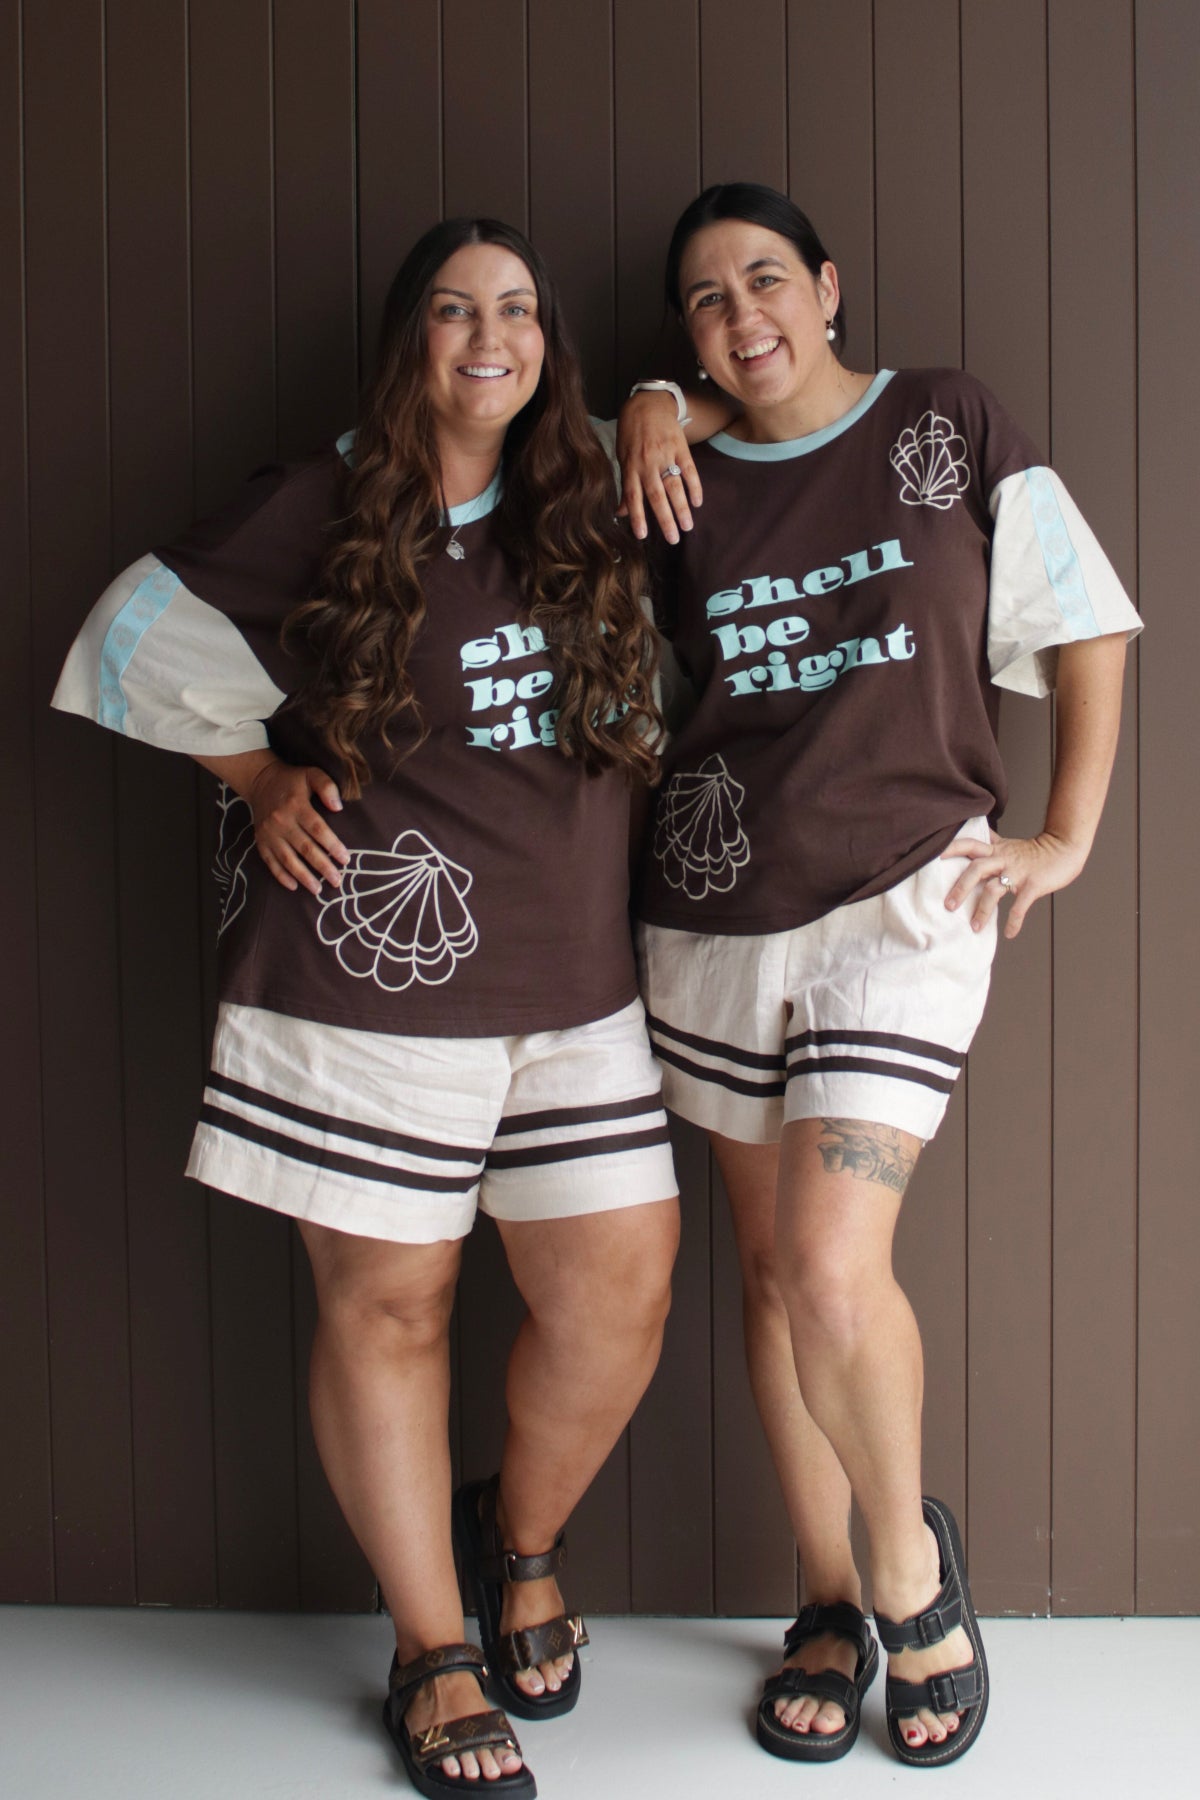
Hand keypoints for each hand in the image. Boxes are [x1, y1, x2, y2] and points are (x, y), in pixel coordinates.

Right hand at [247, 758, 348, 895]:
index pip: (318, 829)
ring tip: (318, 889)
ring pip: (288, 859)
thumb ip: (327, 787)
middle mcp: (281, 821)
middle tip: (337, 881)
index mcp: (296, 805)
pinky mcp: (261, 841)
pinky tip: (293, 886)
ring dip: (303, 876)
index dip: (332, 845)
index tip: (345, 859)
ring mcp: (269, 833)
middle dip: (322, 867)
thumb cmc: (292, 780)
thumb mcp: (312, 774)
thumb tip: (338, 807)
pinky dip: (281, 876)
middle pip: (305, 848)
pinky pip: (270, 862)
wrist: (260, 781)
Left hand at [616, 391, 701, 543]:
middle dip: (665, 519)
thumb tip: (621, 513)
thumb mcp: (622, 457)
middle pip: (657, 495)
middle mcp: (648, 463)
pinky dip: (694, 486)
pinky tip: (698, 502)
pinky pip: (689, 469)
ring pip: (674, 485)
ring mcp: (666, 455)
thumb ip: (625, 485)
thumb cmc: (631, 433)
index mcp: (631, 467)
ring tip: (688, 525)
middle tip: (673, 538)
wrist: (648, 404)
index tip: (642, 535)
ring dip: (681, 508)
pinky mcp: (681, 447)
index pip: (634, 496)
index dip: (637, 516)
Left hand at [941, 827, 1089, 938]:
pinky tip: (1009, 934)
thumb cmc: (1034, 850)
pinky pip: (1020, 906)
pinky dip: (1014, 921)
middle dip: (960, 887)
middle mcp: (1003, 860)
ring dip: (983, 910)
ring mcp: (1018, 872)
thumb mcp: (1008, 844)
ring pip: (994, 889)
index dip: (951, 848)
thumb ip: (991, 842)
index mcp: (995, 850)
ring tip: (975, 927)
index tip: (932, 857)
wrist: (1064, 848)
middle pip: (976, 869)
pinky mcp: (1033, 885)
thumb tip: (977, 833)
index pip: (968, 844)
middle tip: (948, 906)